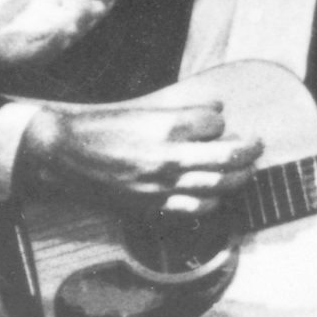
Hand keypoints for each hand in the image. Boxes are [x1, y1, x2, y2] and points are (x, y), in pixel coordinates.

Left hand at [0, 0, 115, 77]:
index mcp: (44, 2)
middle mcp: (45, 22)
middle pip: (84, 14)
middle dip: (101, 3)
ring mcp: (34, 40)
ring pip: (70, 33)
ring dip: (86, 21)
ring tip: (97, 6)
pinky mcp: (17, 55)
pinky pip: (44, 50)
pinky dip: (58, 40)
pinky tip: (68, 27)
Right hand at [27, 89, 258, 213]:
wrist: (59, 158)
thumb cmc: (98, 130)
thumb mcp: (139, 111)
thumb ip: (180, 110)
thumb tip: (217, 107)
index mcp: (164, 127)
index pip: (215, 122)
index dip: (218, 120)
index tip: (216, 122)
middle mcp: (168, 157)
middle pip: (229, 155)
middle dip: (251, 149)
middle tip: (257, 145)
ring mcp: (163, 185)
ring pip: (221, 184)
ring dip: (240, 177)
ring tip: (246, 170)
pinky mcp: (153, 207)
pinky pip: (198, 209)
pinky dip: (214, 201)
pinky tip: (215, 194)